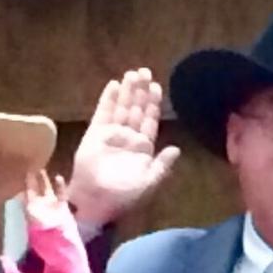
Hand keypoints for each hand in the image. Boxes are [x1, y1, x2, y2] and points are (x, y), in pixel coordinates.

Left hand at [22, 169, 71, 231]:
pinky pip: (61, 194)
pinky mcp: (62, 207)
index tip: (24, 170)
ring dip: (45, 180)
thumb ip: (25, 198)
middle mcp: (40, 205)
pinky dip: (60, 186)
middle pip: (36, 189)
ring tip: (42, 168)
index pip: (26, 191)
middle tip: (32, 166)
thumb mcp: (29, 210)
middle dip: (34, 179)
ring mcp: (51, 205)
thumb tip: (19, 189)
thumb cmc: (41, 224)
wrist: (56, 236)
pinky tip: (58, 177)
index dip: (25, 181)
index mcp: (30, 206)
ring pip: (48, 189)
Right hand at [68, 68, 180, 224]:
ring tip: (132, 73)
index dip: (153, 104)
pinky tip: (114, 85)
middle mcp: (128, 138)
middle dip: (141, 92)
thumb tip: (177, 149)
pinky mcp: (95, 134)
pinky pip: (103, 113)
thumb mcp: (148, 182)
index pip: (150, 121)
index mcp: (142, 149)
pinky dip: (109, 99)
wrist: (97, 201)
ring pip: (122, 108)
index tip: (157, 87)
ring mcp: (111, 134)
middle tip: (145, 71)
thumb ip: (162, 166)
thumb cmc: (123, 195)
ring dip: (127, 91)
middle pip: (136, 110)